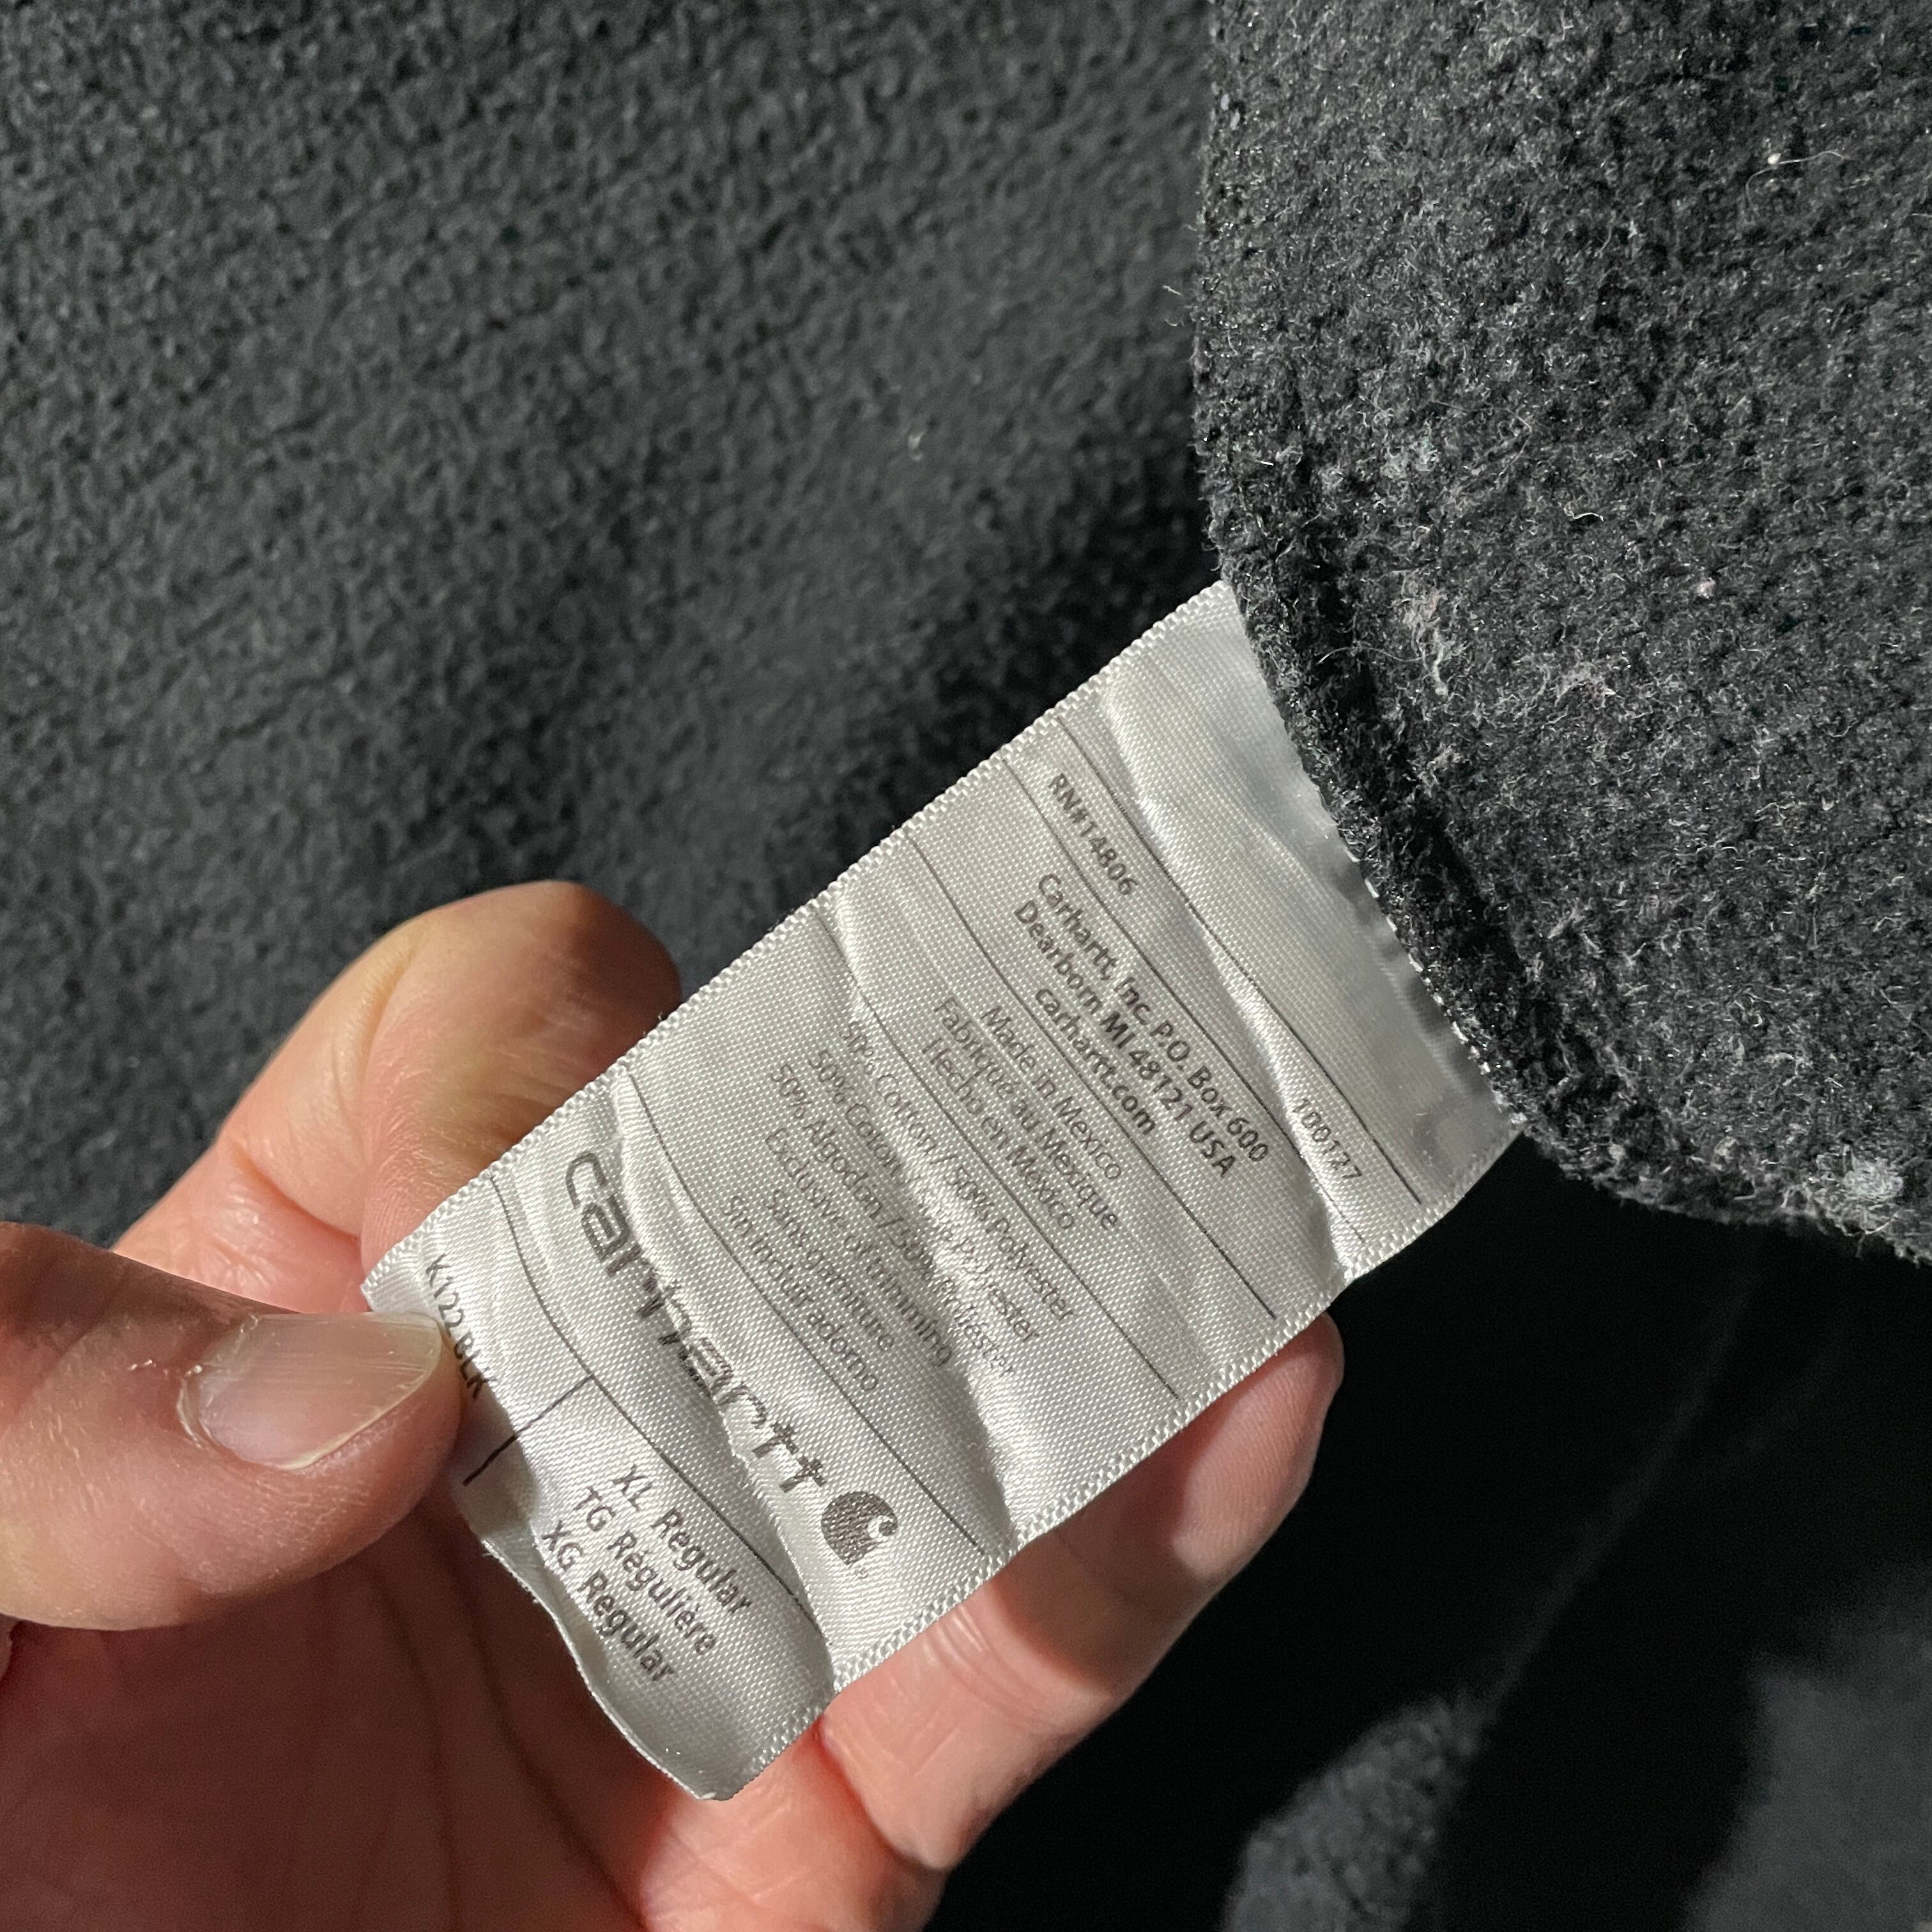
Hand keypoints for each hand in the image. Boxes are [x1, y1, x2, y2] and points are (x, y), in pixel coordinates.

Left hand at [0, 884, 1340, 1929]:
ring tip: (1224, 1182)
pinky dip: (1123, 1544)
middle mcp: (535, 1424)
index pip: (489, 1047)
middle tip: (1066, 1036)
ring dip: (1082, 1293)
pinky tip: (1241, 1409)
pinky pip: (997, 1673)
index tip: (504, 1210)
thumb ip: (31, 1402)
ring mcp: (691, 1612)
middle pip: (763, 1191)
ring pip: (923, 1411)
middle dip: (911, 1119)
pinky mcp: (809, 1830)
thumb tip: (371, 1398)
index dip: (531, 1070)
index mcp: (305, 1293)